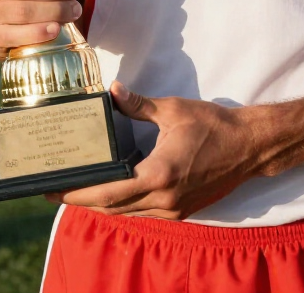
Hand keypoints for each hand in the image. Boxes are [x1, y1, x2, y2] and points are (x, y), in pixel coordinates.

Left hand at [47, 81, 261, 219]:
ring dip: (102, 205)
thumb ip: (139, 105)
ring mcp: (174, 210)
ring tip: (79, 190)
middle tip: (57, 190)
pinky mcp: (182, 211)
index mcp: (159, 175)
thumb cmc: (213, 125)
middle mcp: (164, 200)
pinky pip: (144, 212)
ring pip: (127, 213)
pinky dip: (124, 205)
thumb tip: (113, 90)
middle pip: (112, 209)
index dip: (77, 194)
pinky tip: (113, 190)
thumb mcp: (173, 110)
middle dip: (82, 201)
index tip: (54, 190)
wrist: (249, 146)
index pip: (108, 193)